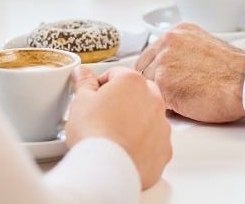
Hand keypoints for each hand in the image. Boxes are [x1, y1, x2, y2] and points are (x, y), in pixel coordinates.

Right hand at [66, 66, 171, 189]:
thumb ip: (84, 83)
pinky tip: (127, 150)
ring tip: (114, 135)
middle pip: (137, 93)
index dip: (100, 85)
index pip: (116, 74)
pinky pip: (155, 141)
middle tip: (103, 116)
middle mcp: (153, 99)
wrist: (105, 171)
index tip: (93, 97)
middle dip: (122, 100)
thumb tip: (82, 73)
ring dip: (136, 121)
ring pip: (149, 117)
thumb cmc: (94, 135)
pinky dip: (144, 144)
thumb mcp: (80, 102)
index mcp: (133, 82)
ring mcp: (162, 125)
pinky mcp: (164, 149)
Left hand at [136, 23, 244, 122]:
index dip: (157, 72)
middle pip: (144, 69)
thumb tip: (172, 69)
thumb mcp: (205, 46)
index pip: (151, 54)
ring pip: (147, 86)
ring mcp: (163, 62)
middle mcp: (168, 42)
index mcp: (178, 32)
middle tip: (173, 94)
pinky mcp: (163, 84)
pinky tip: (184, 106)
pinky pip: (154, 101)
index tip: (164, 81)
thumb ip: (183, 52)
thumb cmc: (233, 71)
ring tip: (182, 100)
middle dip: (154, 83)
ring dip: (159, 96)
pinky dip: (165, 108)